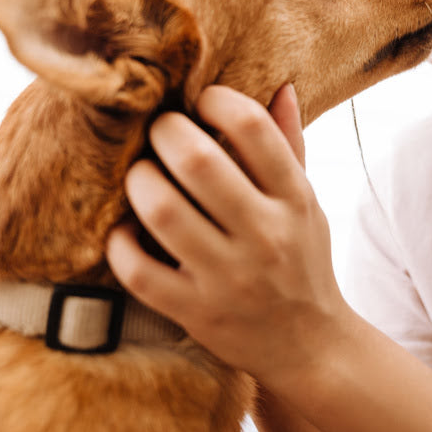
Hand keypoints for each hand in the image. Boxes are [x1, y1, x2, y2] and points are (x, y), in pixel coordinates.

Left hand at [106, 84, 352, 386]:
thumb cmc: (302, 260)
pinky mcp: (196, 313)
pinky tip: (126, 230)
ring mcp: (228, 277)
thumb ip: (289, 145)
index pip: (253, 127)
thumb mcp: (307, 202)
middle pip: (198, 160)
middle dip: (165, 131)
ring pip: (162, 210)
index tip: (201, 101)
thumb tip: (281, 85)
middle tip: (158, 131)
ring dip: (139, 181)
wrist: (310, 346)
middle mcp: (264, 235)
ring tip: (140, 175)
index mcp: (294, 199)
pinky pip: (139, 271)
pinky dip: (121, 244)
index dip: (216, 100)